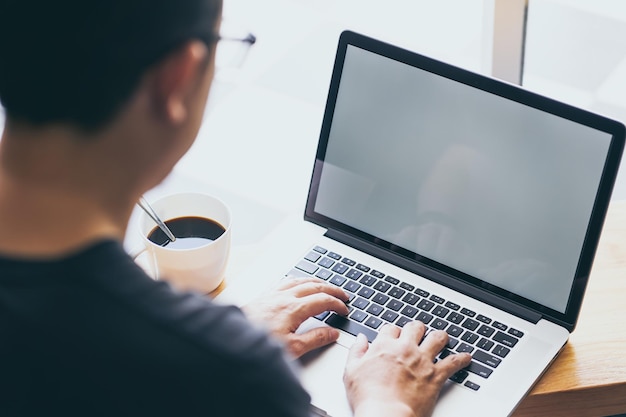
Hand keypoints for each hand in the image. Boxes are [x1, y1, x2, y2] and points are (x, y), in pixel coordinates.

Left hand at [242, 277, 348, 357]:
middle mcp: (284, 297)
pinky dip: (297, 280)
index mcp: (294, 308)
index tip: (344, 310)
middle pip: (315, 286)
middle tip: (343, 294)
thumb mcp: (292, 348)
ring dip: (316, 281)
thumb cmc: (258, 344)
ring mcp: (273, 294)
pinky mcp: (263, 296)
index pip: (323, 300)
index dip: (337, 304)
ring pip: (300, 280)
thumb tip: (332, 333)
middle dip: (332, 289)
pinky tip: (296, 283)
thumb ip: (315, 339)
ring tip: (325, 285)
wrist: (231, 339)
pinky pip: (285, 281)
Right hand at [344, 321, 471, 416]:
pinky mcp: (436, 375)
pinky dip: (462, 359)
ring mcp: (422, 361)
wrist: (386, 414)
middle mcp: (405, 348)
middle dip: (416, 329)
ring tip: (442, 338)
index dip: (393, 332)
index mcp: (384, 345)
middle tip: (417, 333)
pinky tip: (466, 357)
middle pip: (415, 327)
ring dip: (440, 337)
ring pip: (437, 338)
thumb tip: (361, 339)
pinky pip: (453, 362)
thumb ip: (356, 351)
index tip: (394, 336)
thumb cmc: (368, 397)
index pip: (391, 328)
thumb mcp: (351, 371)